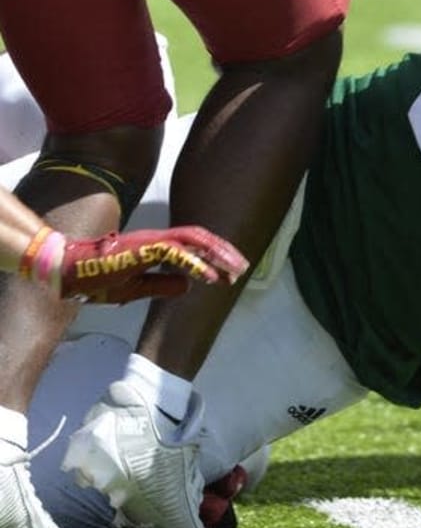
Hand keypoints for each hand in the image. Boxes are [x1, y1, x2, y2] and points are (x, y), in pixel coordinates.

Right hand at [19, 225, 248, 303]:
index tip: (231, 273)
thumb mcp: (136, 288)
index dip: (215, 257)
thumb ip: (162, 285)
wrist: (69, 273)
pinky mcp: (143, 248)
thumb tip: (189, 286)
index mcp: (157, 247)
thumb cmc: (98, 279)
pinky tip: (211, 276)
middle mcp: (158, 239)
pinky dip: (196, 263)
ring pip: (194, 240)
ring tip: (235, 269)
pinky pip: (175, 253)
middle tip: (243, 267)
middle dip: (225, 252)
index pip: (194, 246)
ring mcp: (151, 241)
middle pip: (201, 239)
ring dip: (217, 254)